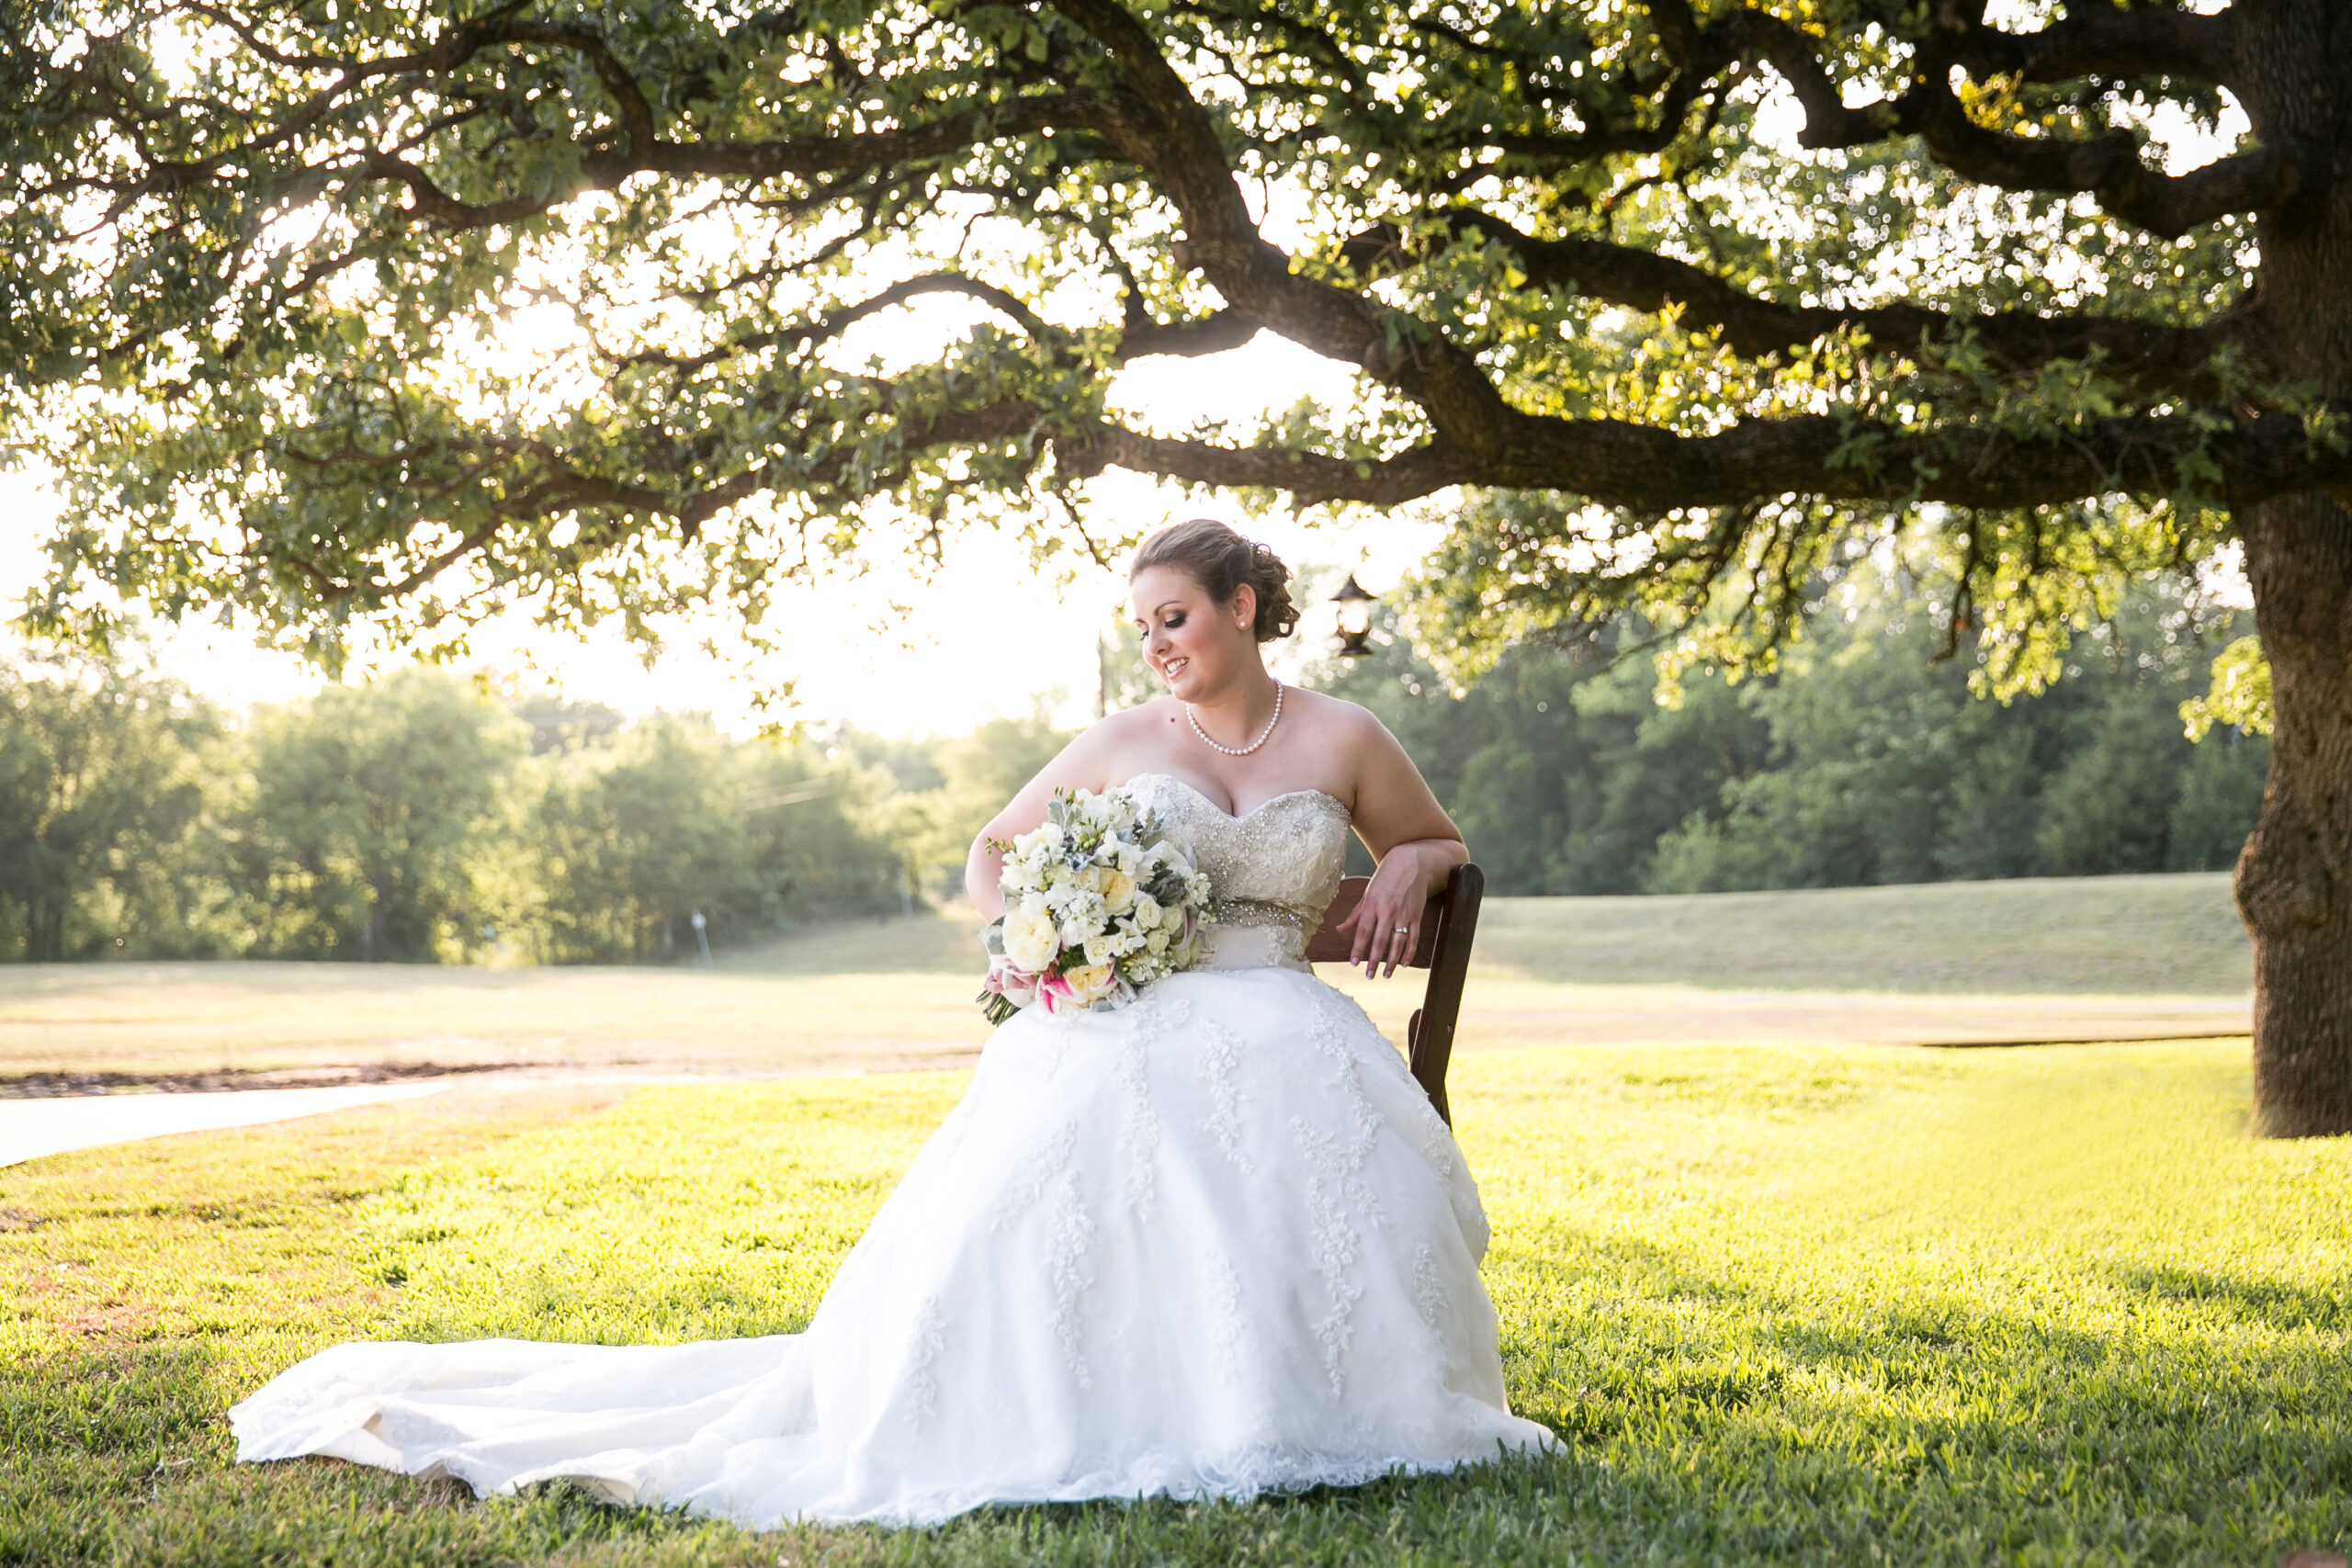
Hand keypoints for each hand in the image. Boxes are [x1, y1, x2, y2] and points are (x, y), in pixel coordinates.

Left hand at [1336, 854, 1426, 978]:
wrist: (1412, 861)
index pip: (1363, 932)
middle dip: (1374, 961)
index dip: (1358, 949)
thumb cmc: (1386, 876)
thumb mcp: (1367, 892)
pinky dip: (1409, 952)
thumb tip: (1339, 929)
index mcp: (1372, 904)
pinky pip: (1413, 938)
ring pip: (1398, 943)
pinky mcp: (1417, 915)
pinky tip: (1404, 963)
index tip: (1354, 964)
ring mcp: (1404, 914)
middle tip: (1369, 976)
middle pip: (1380, 941)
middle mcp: (1388, 911)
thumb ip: (1355, 914)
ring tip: (1386, 975)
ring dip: (1392, 961)